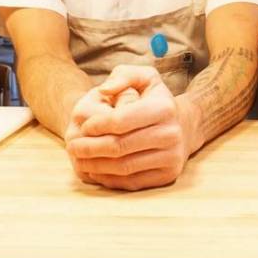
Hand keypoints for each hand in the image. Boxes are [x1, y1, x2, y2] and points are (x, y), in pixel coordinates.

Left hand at [64, 65, 193, 190]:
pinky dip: (109, 178)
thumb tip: (104, 90)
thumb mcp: (144, 78)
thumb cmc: (155, 100)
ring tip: (80, 159)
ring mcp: (171, 157)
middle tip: (73, 146)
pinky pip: (131, 182)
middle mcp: (171, 134)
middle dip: (90, 148)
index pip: (120, 121)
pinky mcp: (168, 175)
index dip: (97, 125)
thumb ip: (123, 75)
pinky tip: (96, 170)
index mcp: (164, 108)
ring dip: (96, 165)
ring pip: (123, 167)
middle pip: (119, 147)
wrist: (184, 126)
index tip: (84, 127)